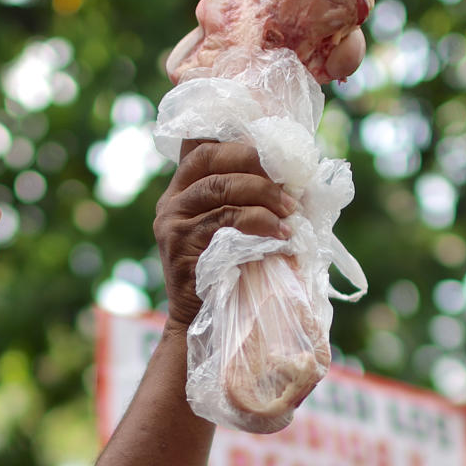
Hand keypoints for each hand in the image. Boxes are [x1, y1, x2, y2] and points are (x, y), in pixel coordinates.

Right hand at [153, 141, 294, 331]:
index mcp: (182, 192)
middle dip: (254, 162)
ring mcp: (172, 223)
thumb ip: (245, 203)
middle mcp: (171, 202)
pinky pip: (225, 220)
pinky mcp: (180, 244)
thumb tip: (295, 179)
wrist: (200, 324)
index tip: (273, 151)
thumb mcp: (233, 233)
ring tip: (292, 210)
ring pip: (220, 188)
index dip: (236, 142)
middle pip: (209, 159)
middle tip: (288, 180)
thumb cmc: (227, 277)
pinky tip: (281, 233)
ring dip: (263, 194)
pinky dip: (259, 222)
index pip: (203, 149)